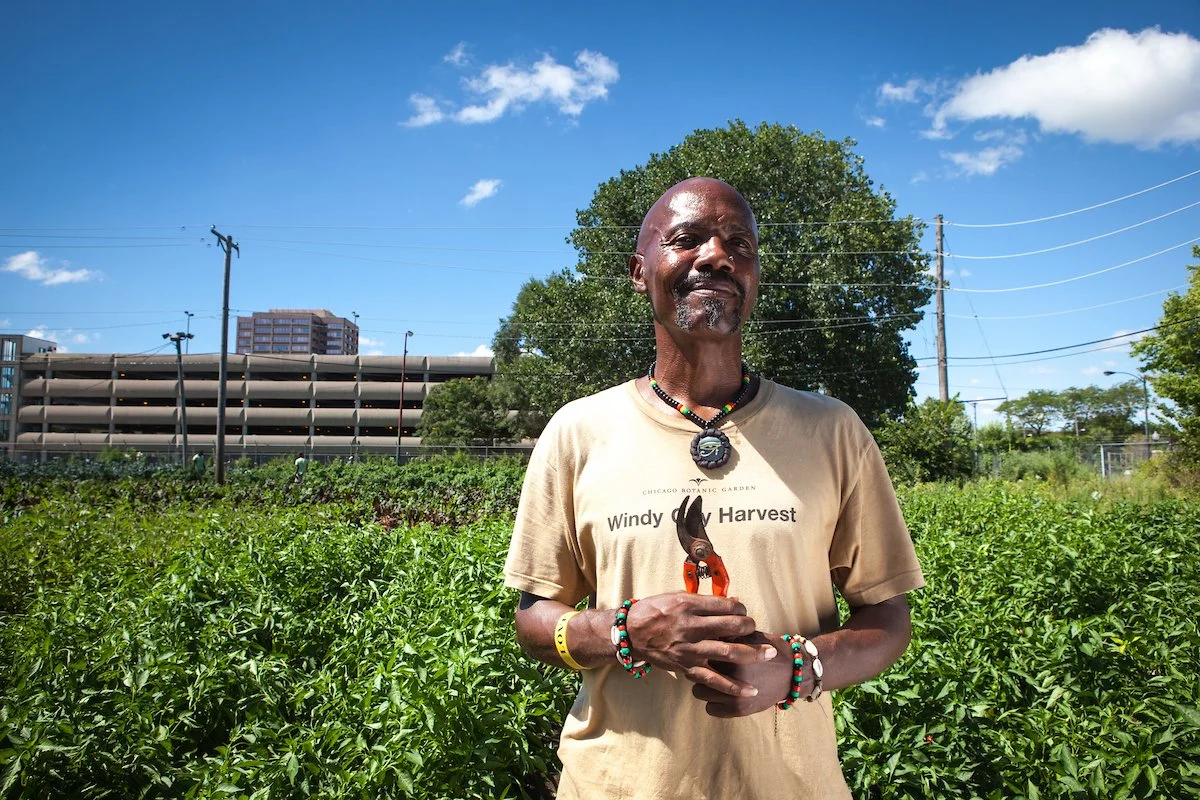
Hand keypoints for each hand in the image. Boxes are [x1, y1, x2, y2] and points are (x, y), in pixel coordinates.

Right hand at [625, 593, 776, 698]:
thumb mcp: (677, 597)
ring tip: (768, 654)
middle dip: (750, 628)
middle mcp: (691, 627)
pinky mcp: (687, 667)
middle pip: (732, 627)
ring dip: (753, 654)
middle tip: (755, 630)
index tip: (743, 613)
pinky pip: (714, 680)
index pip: (726, 605)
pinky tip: (751, 690)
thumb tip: (734, 602)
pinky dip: (734, 687)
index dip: (741, 609)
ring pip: (729, 653)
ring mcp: (690, 650)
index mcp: (689, 605)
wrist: (631, 633)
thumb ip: (705, 601)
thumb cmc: (655, 611)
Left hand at [693, 632, 800, 716]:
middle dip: (699, 669)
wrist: (792, 673)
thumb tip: (704, 632)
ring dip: (704, 686)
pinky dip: (713, 703)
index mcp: (731, 656)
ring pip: (699, 693)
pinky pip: (710, 709)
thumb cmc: (769, 649)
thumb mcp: (749, 636)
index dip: (700, 651)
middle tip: (705, 666)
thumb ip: (726, 636)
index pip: (700, 654)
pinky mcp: (740, 711)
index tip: (702, 650)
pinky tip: (721, 694)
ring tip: (713, 680)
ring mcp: (735, 697)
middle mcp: (731, 678)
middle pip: (695, 674)